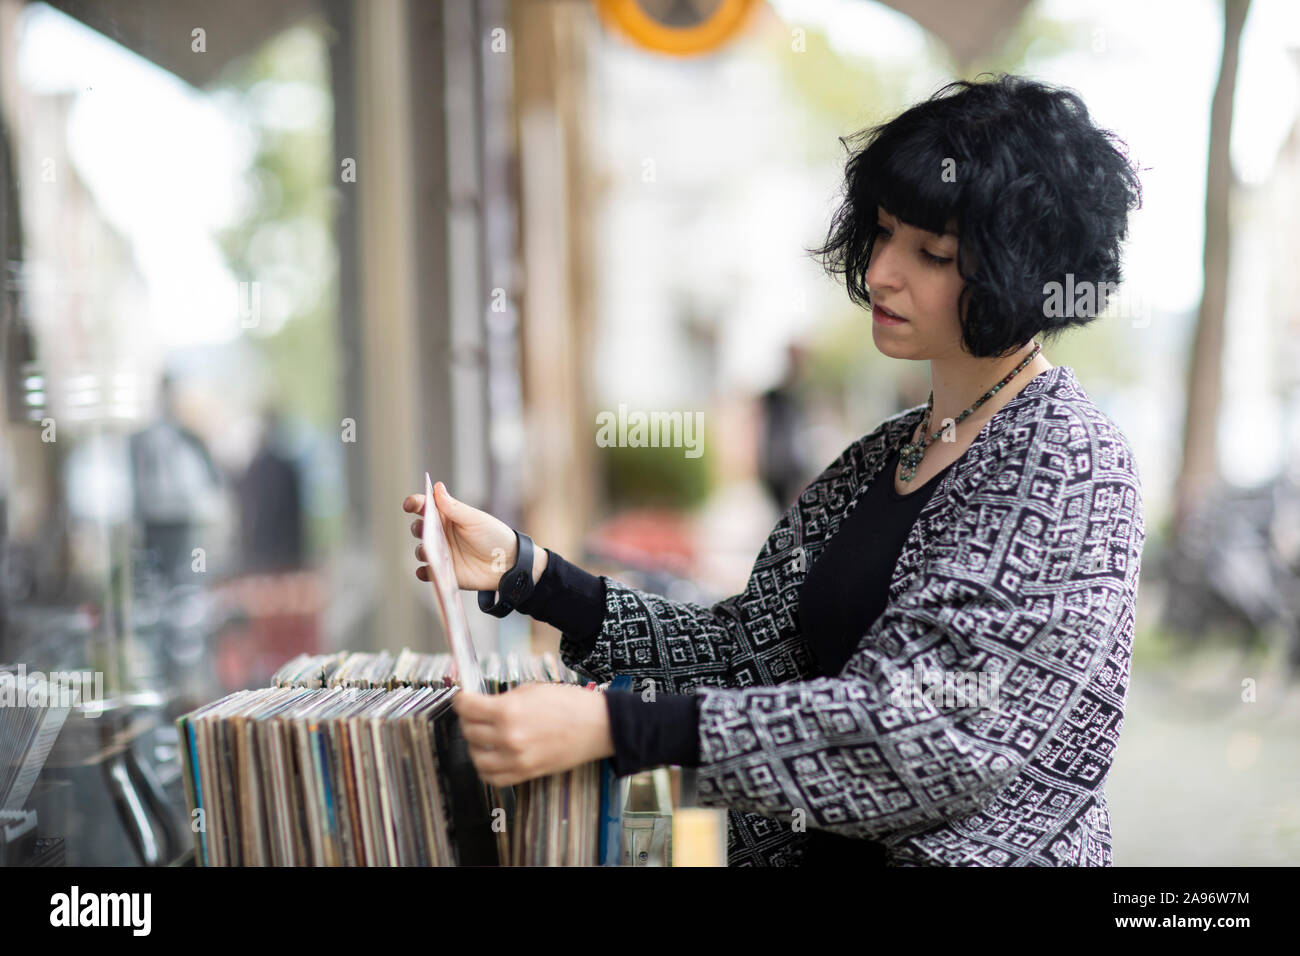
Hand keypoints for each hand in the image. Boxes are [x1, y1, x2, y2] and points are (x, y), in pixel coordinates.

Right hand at [402, 482, 545, 589]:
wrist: (508, 563)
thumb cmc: (493, 536)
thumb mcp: (475, 519)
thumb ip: (454, 507)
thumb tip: (437, 488)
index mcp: (448, 517)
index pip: (426, 507)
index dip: (415, 503)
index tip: (409, 504)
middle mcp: (441, 535)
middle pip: (420, 528)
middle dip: (418, 528)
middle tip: (423, 529)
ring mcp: (442, 553)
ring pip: (421, 550)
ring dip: (421, 550)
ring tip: (429, 552)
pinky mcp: (444, 571)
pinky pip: (426, 573)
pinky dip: (423, 572)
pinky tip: (426, 570)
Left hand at [453, 683, 613, 786]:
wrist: (597, 726)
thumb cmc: (569, 703)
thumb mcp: (532, 690)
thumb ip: (504, 699)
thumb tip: (484, 705)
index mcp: (508, 711)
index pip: (466, 708)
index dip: (460, 701)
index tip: (462, 699)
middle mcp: (508, 737)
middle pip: (468, 731)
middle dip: (468, 720)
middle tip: (475, 715)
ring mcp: (516, 759)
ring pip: (475, 757)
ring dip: (474, 745)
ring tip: (482, 737)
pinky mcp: (525, 773)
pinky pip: (492, 777)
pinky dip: (485, 768)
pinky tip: (490, 757)